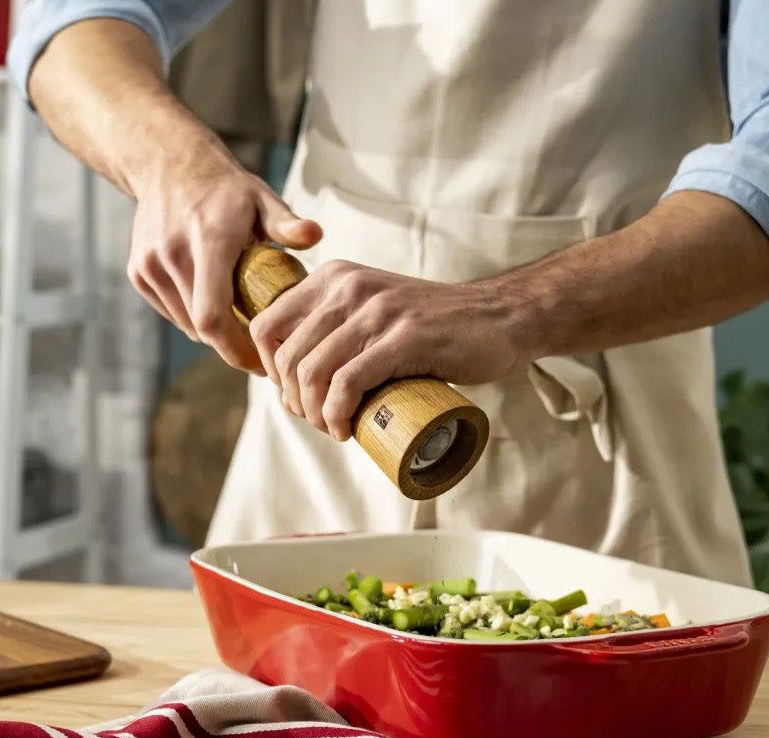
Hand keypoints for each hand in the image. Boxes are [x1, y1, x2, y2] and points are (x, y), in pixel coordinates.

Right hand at [125, 132, 321, 373]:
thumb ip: (287, 222)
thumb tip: (316, 235)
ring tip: (241, 319)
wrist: (169, 165)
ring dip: (214, 331)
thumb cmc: (227, 189)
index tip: (261, 363)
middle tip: (262, 347)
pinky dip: (193, 316)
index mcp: (208, 242)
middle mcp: (172, 255)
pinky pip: (172, 311)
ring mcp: (150, 265)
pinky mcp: (138, 273)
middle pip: (202, 327)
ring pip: (186, 324)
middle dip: (233, 344)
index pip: (213, 316)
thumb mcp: (262, 199)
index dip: (235, 350)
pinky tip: (213, 298)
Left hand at [248, 261, 533, 438]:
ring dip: (314, 415)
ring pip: (312, 372)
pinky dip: (337, 415)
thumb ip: (340, 321)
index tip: (295, 397)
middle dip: (294, 402)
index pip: (268, 326)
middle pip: (288, 357)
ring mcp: (378, 312)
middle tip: (319, 421)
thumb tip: (296, 371)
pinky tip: (346, 429)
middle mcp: (349, 287)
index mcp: (335, 277)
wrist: (500, 317)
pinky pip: (347, 382)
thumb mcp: (376, 306)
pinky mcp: (404, 340)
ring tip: (335, 429)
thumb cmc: (436, 324)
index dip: (270, 372)